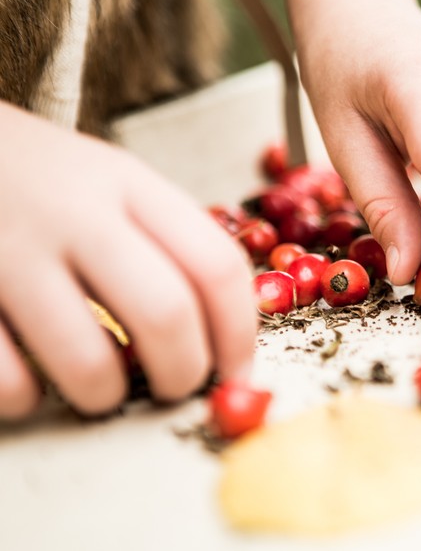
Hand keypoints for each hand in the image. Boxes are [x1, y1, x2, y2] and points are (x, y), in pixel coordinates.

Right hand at [0, 103, 255, 419]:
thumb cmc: (45, 177)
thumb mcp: (115, 179)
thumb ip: (168, 237)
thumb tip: (226, 327)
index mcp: (129, 185)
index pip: (216, 264)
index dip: (241, 332)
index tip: (238, 369)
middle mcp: (75, 215)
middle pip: (165, 314)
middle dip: (185, 373)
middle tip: (179, 387)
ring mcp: (11, 252)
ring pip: (87, 360)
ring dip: (108, 397)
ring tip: (106, 391)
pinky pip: (6, 378)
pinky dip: (28, 400)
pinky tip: (34, 385)